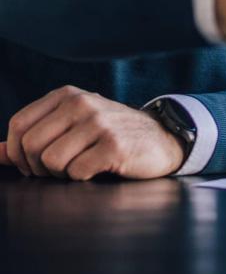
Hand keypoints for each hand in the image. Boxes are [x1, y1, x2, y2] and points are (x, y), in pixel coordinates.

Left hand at [0, 86, 184, 179]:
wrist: (159, 138)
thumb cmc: (108, 135)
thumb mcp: (70, 127)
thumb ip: (32, 138)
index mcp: (66, 95)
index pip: (18, 125)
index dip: (19, 153)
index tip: (35, 163)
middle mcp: (81, 102)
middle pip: (31, 146)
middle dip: (38, 168)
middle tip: (57, 170)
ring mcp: (99, 122)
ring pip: (51, 161)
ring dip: (61, 175)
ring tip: (79, 167)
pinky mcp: (113, 145)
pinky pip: (76, 172)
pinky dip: (82, 178)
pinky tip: (98, 168)